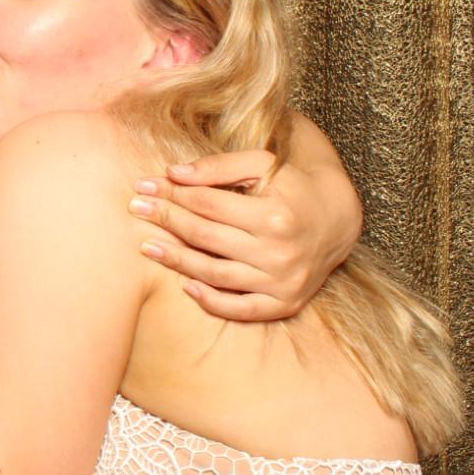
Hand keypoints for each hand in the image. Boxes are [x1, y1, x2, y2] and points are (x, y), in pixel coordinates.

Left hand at [130, 151, 350, 321]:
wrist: (337, 220)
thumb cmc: (293, 185)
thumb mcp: (263, 164)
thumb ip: (219, 166)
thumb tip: (173, 173)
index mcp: (275, 215)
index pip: (208, 204)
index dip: (172, 193)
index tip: (144, 185)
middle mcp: (280, 252)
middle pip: (206, 237)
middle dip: (166, 220)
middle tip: (136, 209)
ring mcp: (282, 282)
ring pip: (215, 274)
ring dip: (176, 261)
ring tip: (147, 246)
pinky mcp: (285, 303)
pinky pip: (241, 310)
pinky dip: (211, 302)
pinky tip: (185, 286)